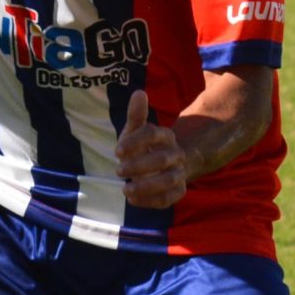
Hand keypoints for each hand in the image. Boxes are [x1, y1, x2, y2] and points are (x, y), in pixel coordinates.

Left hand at [114, 91, 188, 208]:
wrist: (162, 166)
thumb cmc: (143, 146)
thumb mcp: (136, 131)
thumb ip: (136, 115)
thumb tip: (139, 93)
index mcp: (165, 136)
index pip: (153, 135)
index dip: (135, 142)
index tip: (116, 152)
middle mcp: (175, 154)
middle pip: (162, 160)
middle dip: (139, 166)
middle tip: (118, 171)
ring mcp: (178, 173)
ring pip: (169, 181)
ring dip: (147, 187)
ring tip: (125, 190)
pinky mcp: (178, 191)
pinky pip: (169, 198)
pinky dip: (151, 201)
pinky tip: (132, 200)